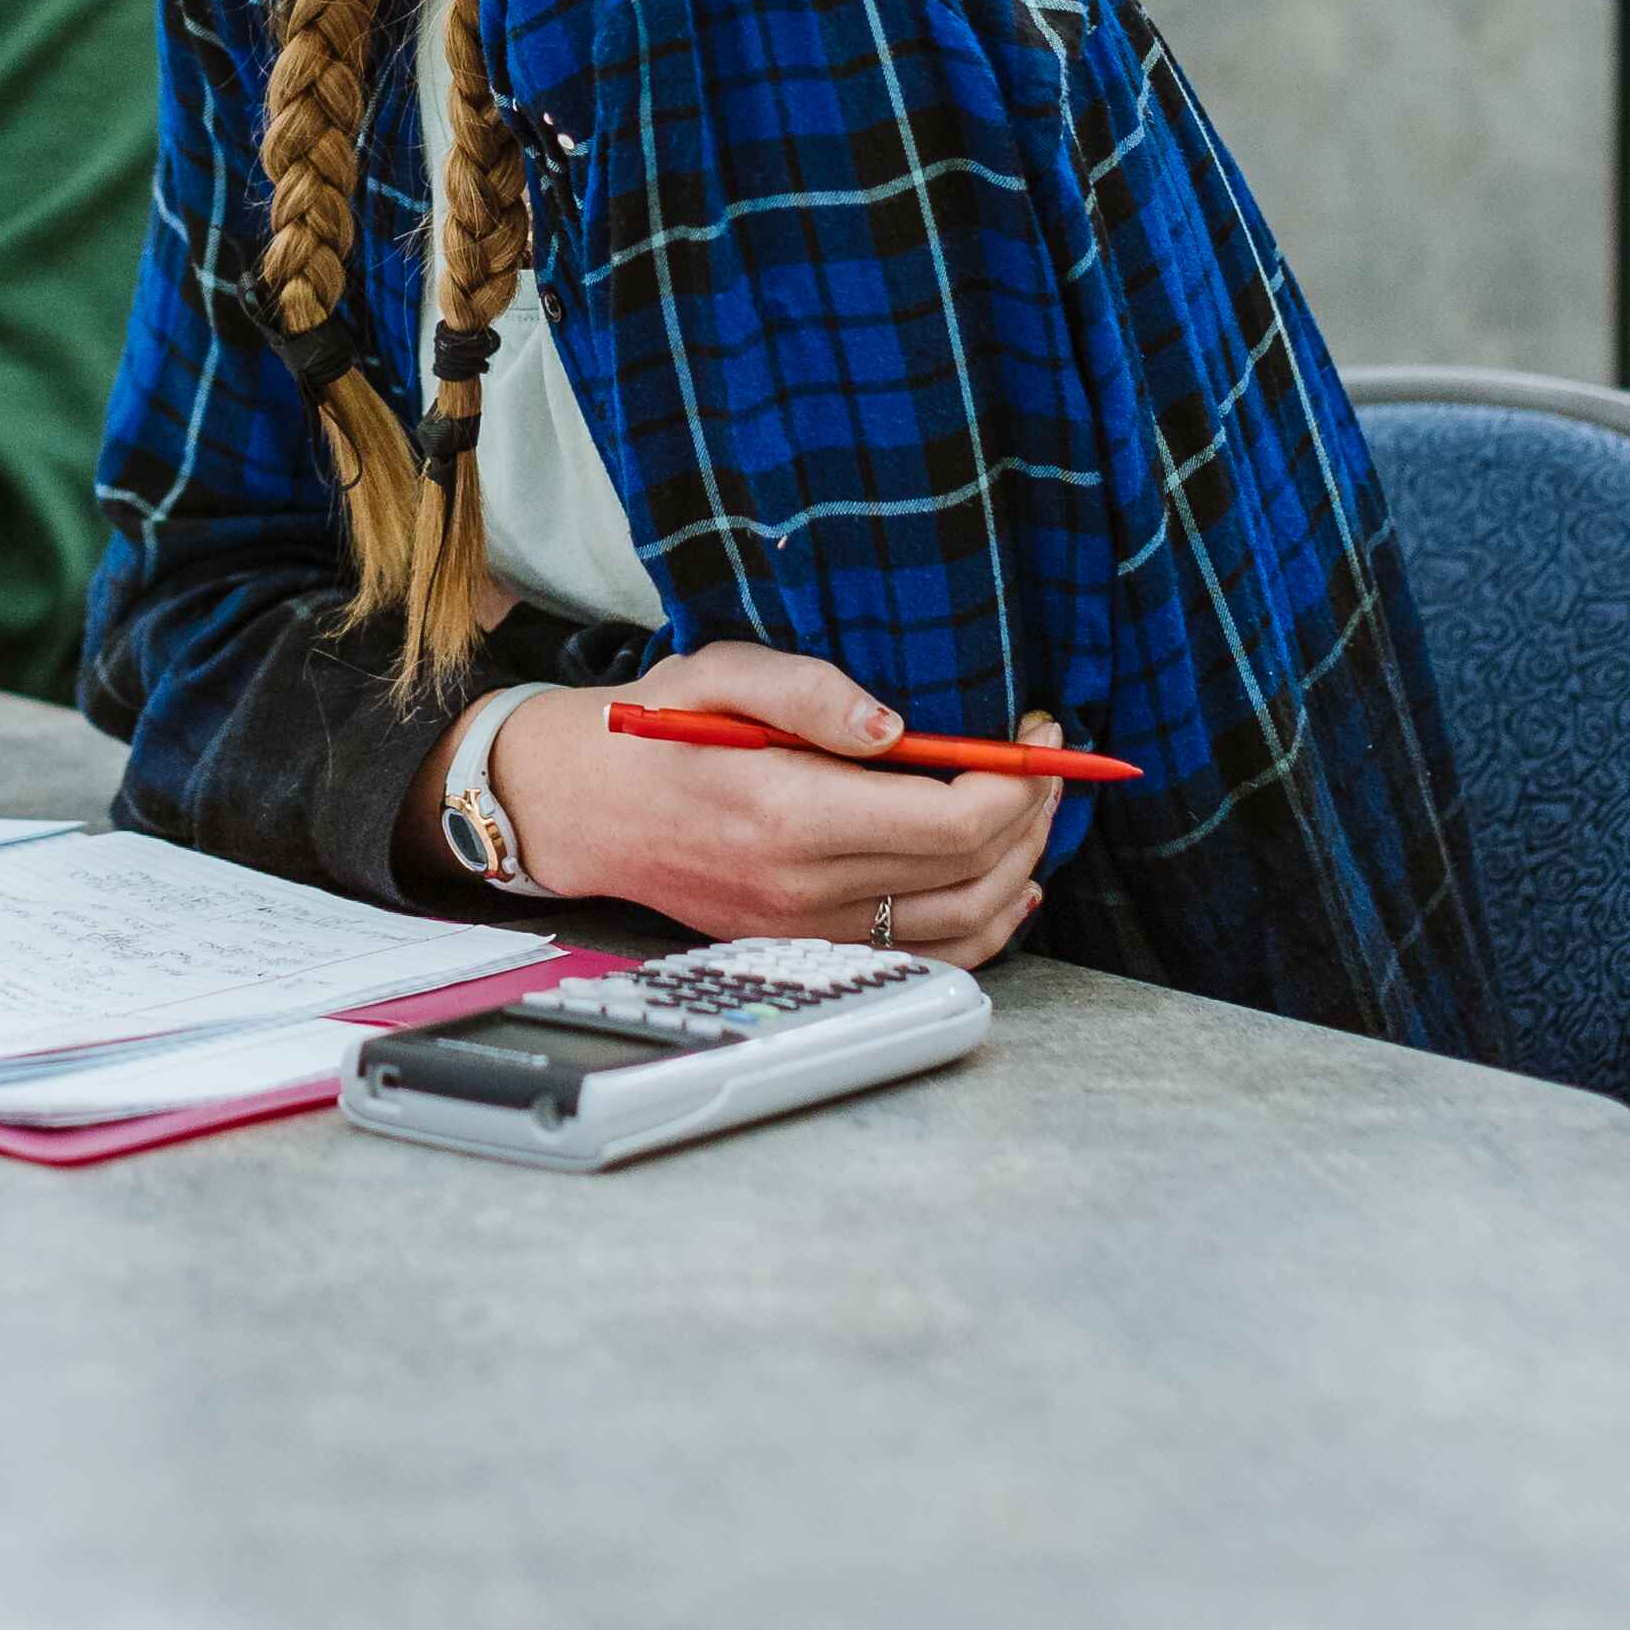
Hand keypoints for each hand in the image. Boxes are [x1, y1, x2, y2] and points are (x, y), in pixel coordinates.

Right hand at [471, 645, 1056, 958]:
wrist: (582, 807)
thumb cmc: (655, 729)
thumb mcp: (721, 674)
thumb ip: (810, 692)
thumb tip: (895, 727)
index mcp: (790, 813)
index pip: (950, 822)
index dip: (1015, 781)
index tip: (1037, 735)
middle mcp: (803, 885)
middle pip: (970, 873)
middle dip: (1031, 815)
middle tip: (1046, 762)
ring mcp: (805, 926)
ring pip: (960, 924)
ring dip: (1019, 867)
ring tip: (1032, 812)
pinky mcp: (804, 943)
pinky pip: (922, 955)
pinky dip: (984, 928)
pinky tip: (1007, 885)